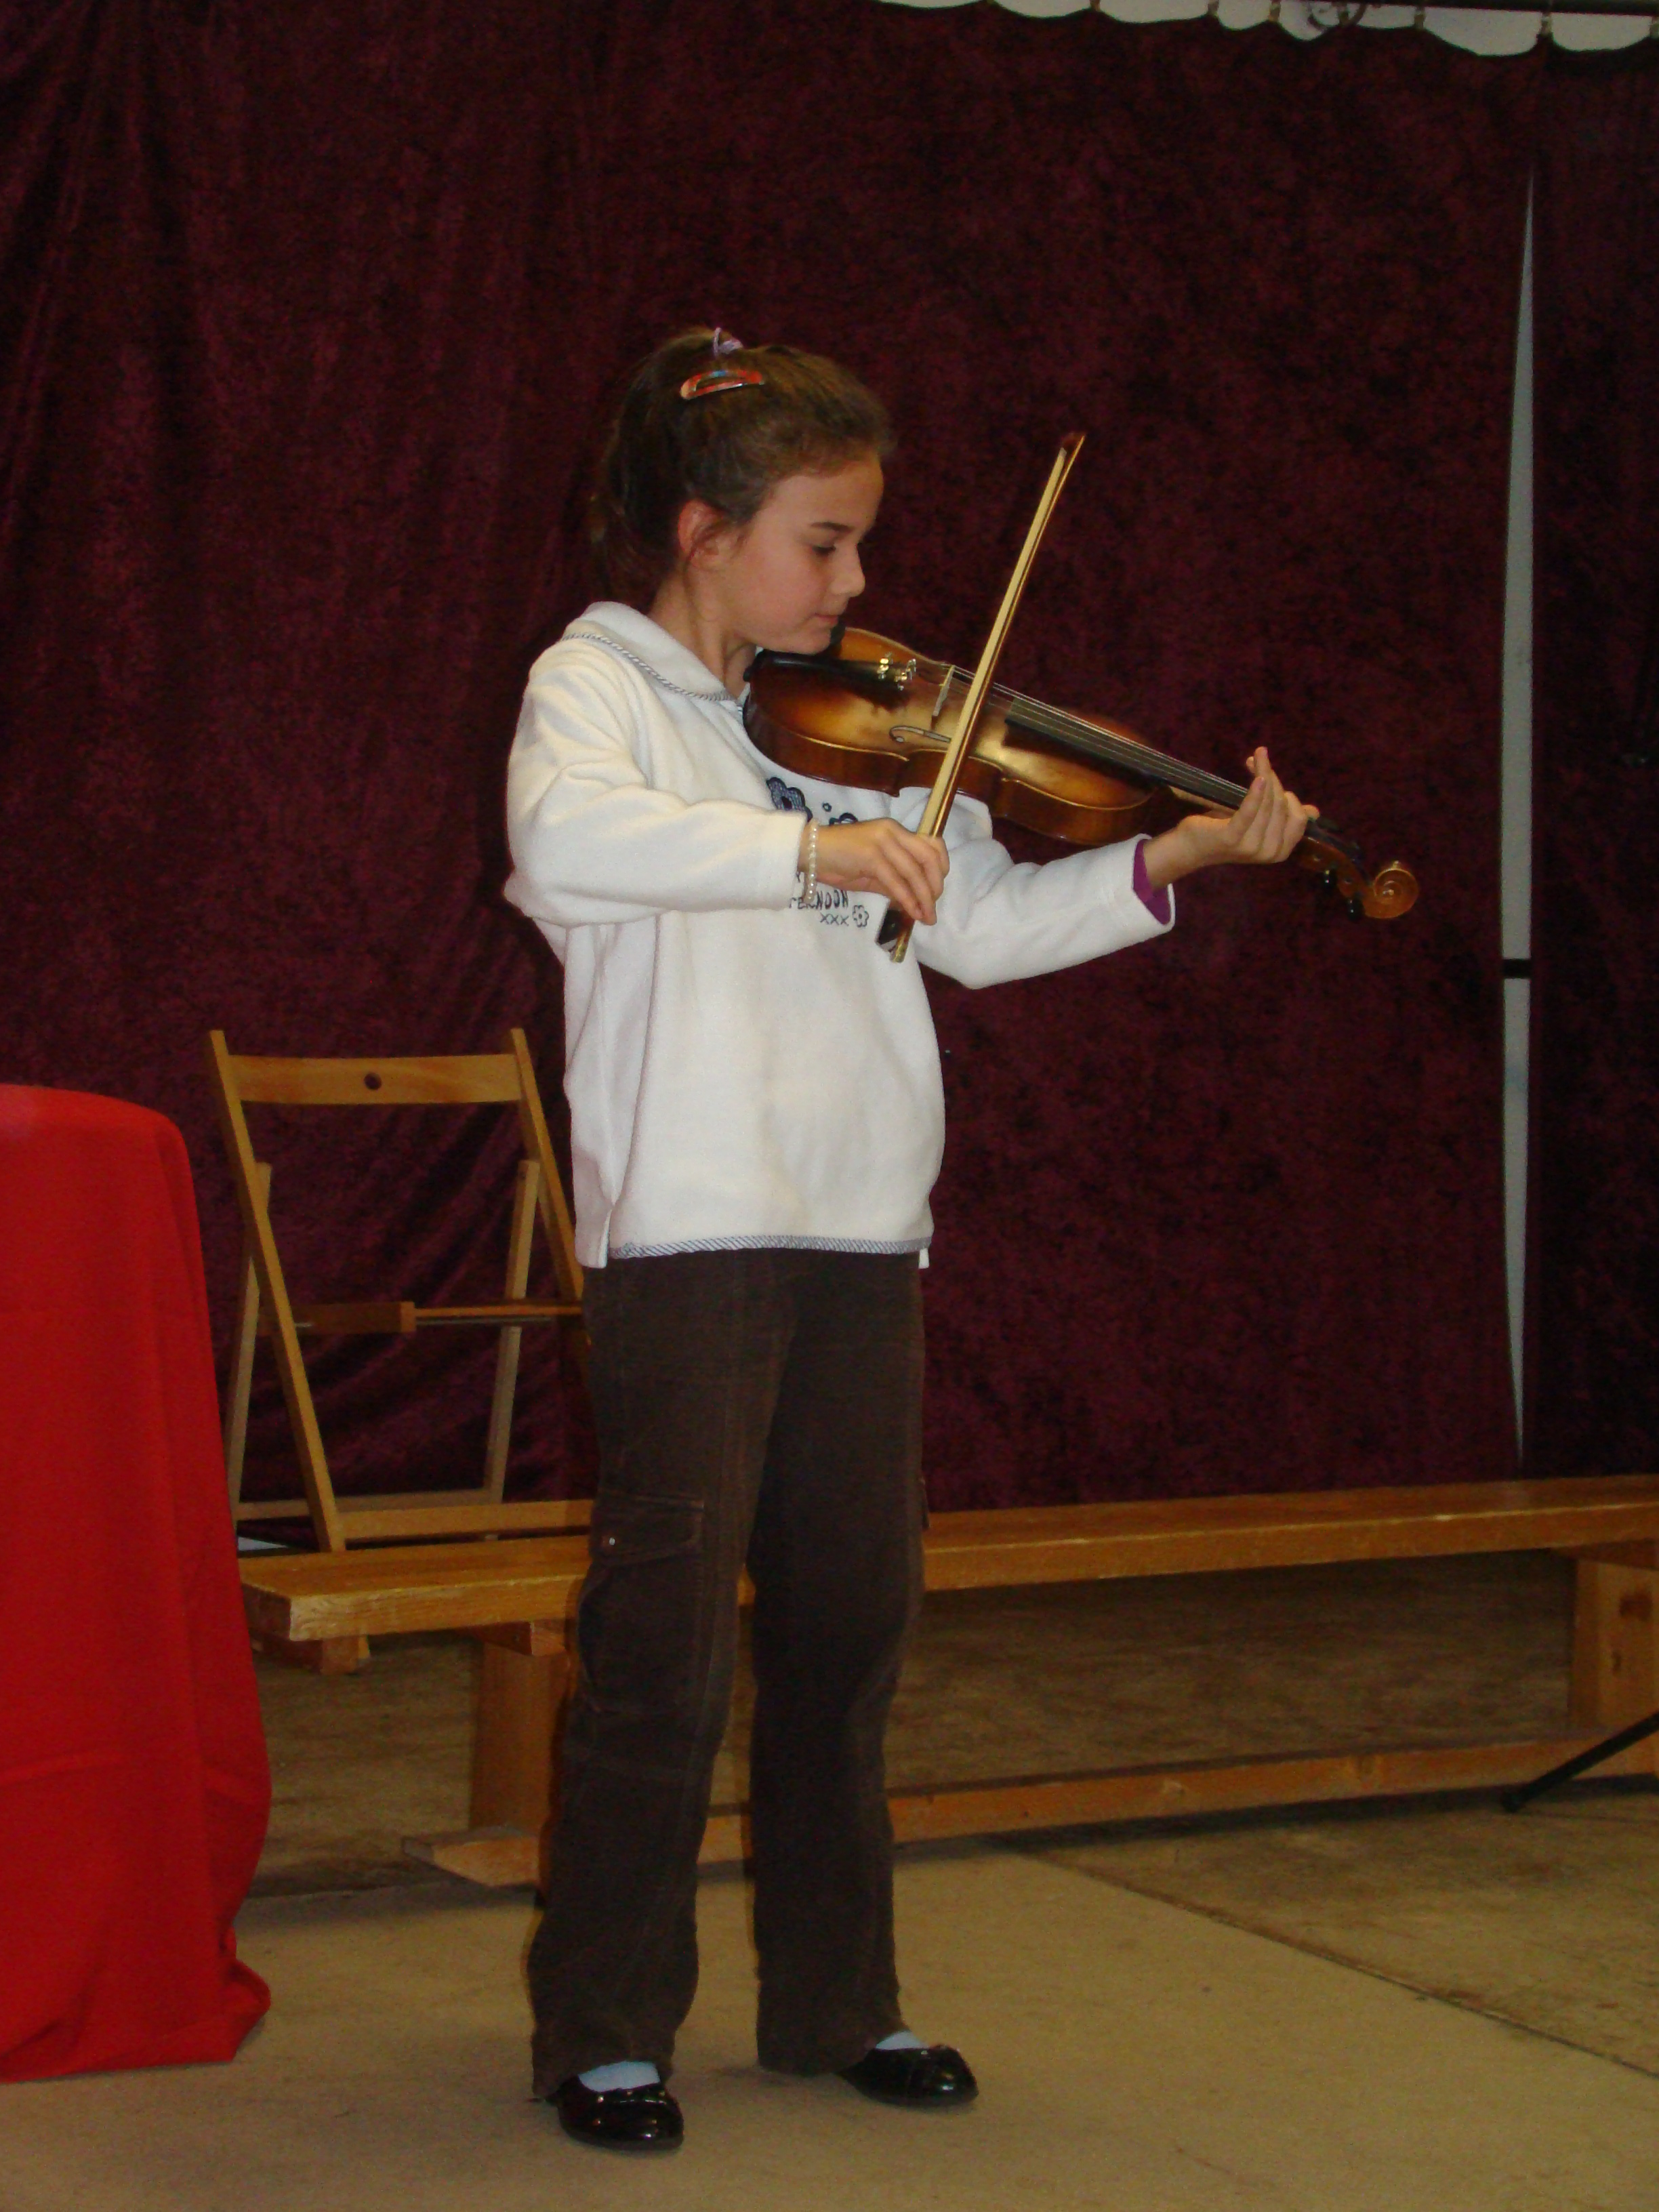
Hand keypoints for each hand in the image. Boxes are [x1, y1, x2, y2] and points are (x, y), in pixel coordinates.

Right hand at [807, 819, 948, 925]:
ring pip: (914, 872)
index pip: (932, 844)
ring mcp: (882, 842)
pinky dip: (907, 899)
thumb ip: (894, 881)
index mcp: (896, 830)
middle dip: (935, 886)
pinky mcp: (871, 856)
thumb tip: (915, 901)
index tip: (938, 889)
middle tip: (933, 908)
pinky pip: (895, 881)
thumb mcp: (872, 870)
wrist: (809, 852)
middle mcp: (893, 832)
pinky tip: (912, 912)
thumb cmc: (839, 860)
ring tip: (926, 917)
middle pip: (928, 858)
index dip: (942, 867)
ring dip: (924, 898)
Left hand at [1141, 748, 1318, 890]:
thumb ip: (1284, 818)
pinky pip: (1250, 810)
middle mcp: (1270, 853)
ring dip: (1263, 774)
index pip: (1298, 817)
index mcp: (1281, 851)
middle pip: (1282, 806)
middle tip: (1259, 758)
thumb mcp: (1261, 824)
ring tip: (1256, 757)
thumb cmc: (1228, 831)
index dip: (1289, 795)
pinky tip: (1258, 776)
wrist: (1192, 847)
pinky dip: (1255, 792)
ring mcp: (1252, 847)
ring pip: (1267, 804)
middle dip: (1273, 778)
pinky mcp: (1233, 838)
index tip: (1271, 777)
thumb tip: (1314, 812)